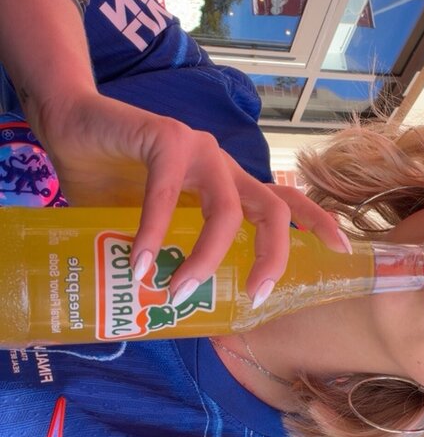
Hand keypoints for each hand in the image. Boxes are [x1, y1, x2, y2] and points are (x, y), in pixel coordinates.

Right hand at [28, 91, 351, 302]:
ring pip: (227, 209)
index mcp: (229, 185)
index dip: (319, 226)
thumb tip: (165, 311)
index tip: (342, 254)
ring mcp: (198, 150)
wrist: (68, 126)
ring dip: (206, 257)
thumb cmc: (111, 179)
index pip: (288, 204)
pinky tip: (142, 261)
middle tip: (255, 296)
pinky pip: (168, 192)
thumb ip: (165, 256)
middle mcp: (224, 166)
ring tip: (176, 292)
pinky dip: (156, 232)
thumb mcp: (149, 227)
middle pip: (275, 209)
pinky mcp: (165, 137)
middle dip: (274, 256)